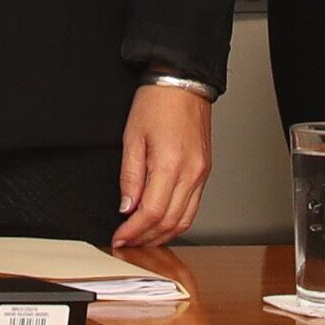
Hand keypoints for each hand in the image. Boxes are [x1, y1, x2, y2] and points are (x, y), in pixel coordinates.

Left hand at [111, 83, 213, 250]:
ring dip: (162, 234)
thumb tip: (127, 206)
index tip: (119, 237)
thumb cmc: (157, 102)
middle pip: (169, 222)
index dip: (133, 230)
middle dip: (146, 237)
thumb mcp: (132, 137)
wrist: (182, 82)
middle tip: (127, 242)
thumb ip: (130, 176)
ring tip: (142, 238)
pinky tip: (161, 223)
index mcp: (170, 164)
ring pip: (184, 220)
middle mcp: (191, 173)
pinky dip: (176, 222)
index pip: (151, 212)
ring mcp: (201, 174)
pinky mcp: (205, 172)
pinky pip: (193, 207)